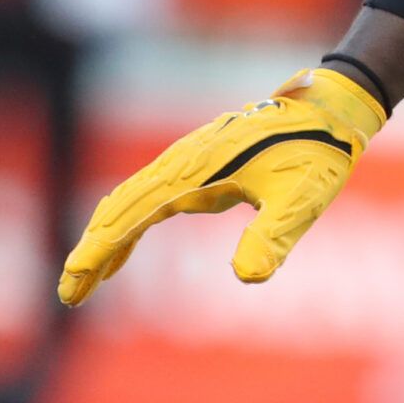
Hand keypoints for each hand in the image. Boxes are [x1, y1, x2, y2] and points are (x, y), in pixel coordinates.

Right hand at [57, 67, 385, 305]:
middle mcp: (186, 160)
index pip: (134, 213)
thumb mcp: (304, 198)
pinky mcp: (201, 161)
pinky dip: (129, 223)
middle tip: (69, 295)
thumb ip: (275, 234)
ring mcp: (190, 157)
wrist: (334, 107)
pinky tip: (122, 252)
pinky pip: (151, 194)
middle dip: (92, 250)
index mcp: (201, 169)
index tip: (75, 284)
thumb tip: (247, 278)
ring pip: (131, 198)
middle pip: (121, 205)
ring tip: (84, 283)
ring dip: (105, 238)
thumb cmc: (321, 152)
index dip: (100, 250)